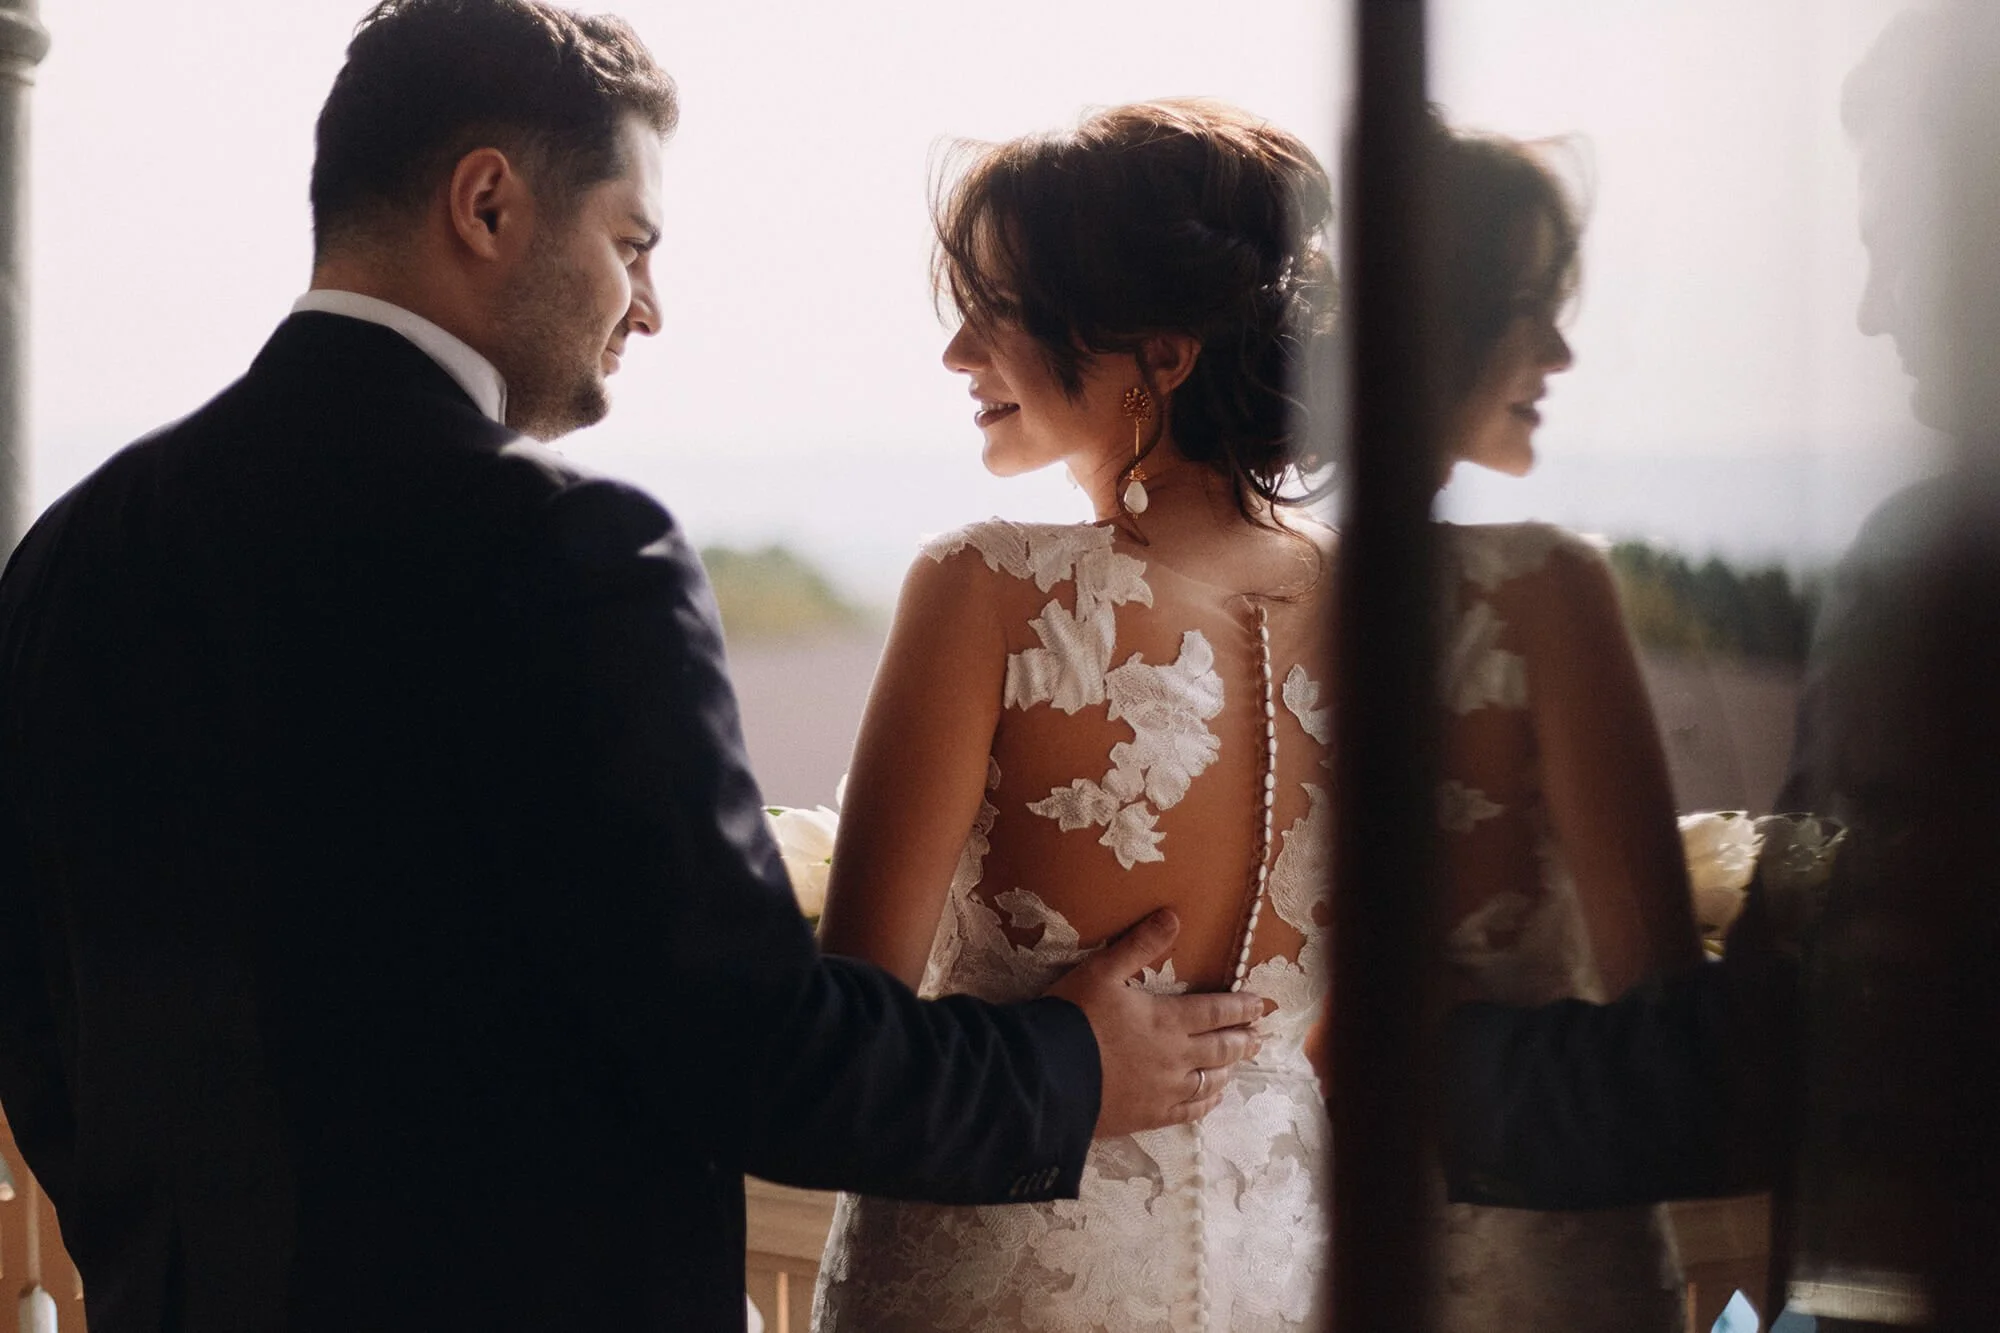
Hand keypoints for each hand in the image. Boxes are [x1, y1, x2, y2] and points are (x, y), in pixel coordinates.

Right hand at [1046, 909, 1264, 1136]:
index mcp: (1167, 1019)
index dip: (1242, 1007)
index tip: (1261, 1005)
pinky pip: (1190, 1111)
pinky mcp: (1149, 1116)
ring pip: (1210, 1080)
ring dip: (1228, 1069)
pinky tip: (1213, 1098)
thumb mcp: (1102, 971)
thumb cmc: (1073, 1017)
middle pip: (1221, 1048)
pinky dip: (1207, 1102)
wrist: (1047, 1074)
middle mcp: (1176, 1056)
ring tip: (1239, 1062)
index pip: (1216, 1010)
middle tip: (1259, 1035)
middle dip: (1243, 1039)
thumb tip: (1173, 916)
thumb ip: (1139, 945)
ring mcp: (1165, 1090)